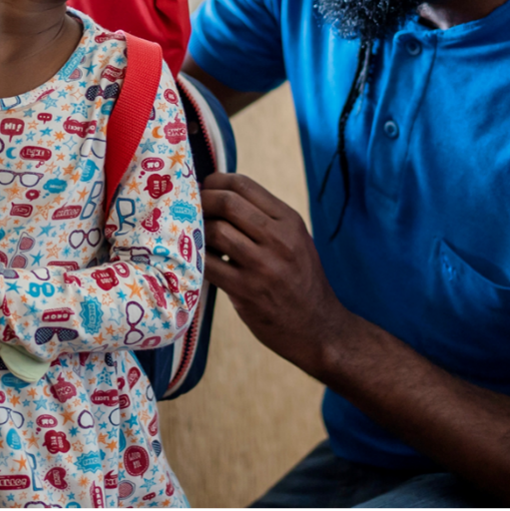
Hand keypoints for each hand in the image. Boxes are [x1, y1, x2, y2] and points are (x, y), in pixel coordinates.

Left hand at [201, 173, 350, 374]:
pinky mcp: (247, 292)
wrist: (319, 329)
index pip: (244, 185)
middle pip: (227, 203)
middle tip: (190, 208)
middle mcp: (279, 239)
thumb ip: (265, 220)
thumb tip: (220, 197)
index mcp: (289, 221)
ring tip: (193, 235)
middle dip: (202, 200)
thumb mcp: (295, 241)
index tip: (205, 187)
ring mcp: (263, 266)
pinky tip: (195, 259)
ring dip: (197, 230)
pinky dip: (196, 258)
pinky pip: (209, 265)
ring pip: (216, 231)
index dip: (216, 181)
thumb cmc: (300, 281)